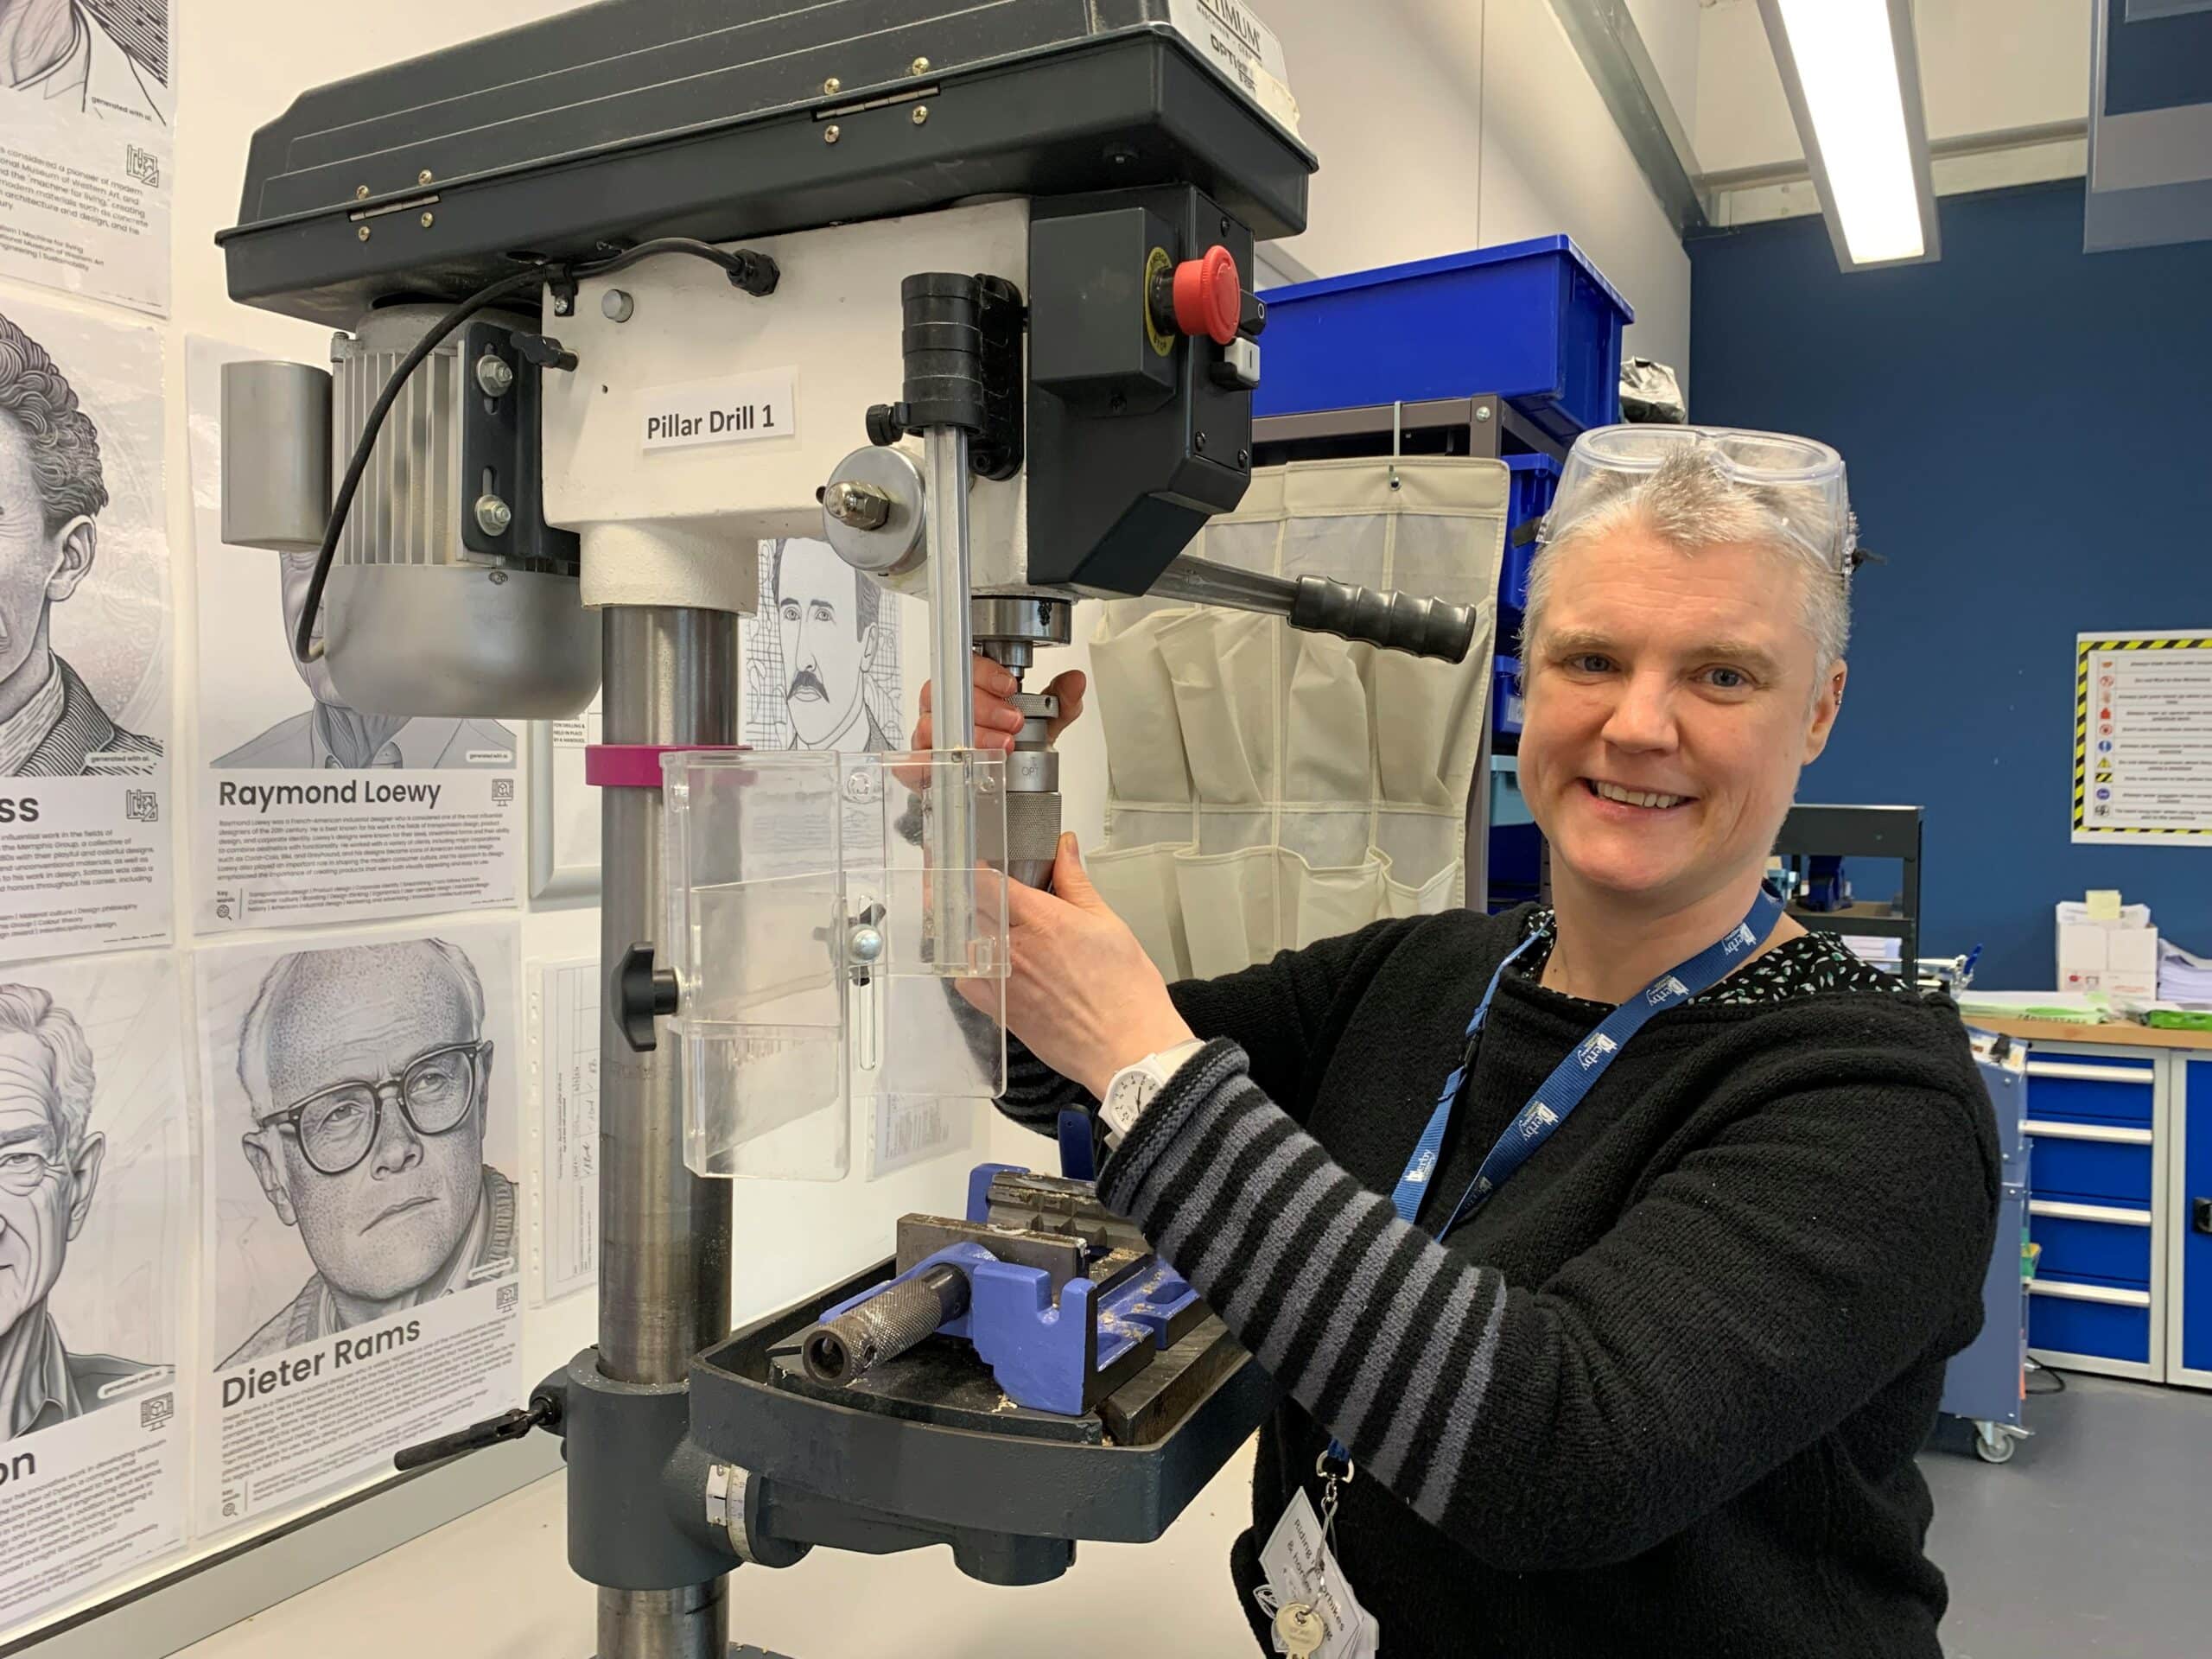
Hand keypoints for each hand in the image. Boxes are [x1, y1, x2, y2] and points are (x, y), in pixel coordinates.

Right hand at [914, 656, 1087, 752]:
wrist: (1005, 782)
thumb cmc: (1014, 741)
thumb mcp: (1045, 720)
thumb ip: (1061, 700)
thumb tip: (1075, 681)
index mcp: (970, 687)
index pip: (965, 664)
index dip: (986, 672)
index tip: (1010, 686)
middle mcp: (946, 706)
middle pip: (947, 692)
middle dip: (985, 706)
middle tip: (1013, 721)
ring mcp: (931, 735)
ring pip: (933, 725)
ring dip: (971, 734)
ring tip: (1001, 745)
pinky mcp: (922, 766)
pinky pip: (914, 760)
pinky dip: (932, 762)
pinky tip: (960, 764)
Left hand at [962, 832, 1193, 1100]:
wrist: (1128, 1048)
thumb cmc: (1127, 991)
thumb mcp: (1107, 923)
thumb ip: (1076, 882)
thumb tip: (1065, 847)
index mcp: (1043, 920)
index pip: (988, 881)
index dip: (975, 866)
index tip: (975, 861)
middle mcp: (1016, 949)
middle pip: (970, 909)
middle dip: (966, 893)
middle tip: (972, 886)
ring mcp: (1003, 981)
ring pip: (965, 943)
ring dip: (969, 930)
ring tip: (984, 925)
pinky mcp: (1001, 1010)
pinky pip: (967, 982)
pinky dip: (970, 967)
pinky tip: (988, 962)